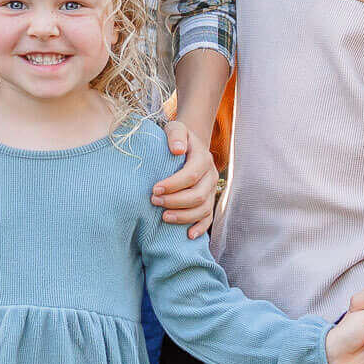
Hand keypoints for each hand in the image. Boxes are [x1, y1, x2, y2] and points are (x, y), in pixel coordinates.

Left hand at [151, 121, 217, 238]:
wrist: (188, 144)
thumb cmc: (176, 137)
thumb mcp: (176, 127)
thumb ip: (176, 134)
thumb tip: (177, 149)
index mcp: (203, 157)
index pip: (191, 174)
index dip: (174, 184)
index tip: (154, 189)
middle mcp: (210, 175)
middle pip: (198, 195)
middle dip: (175, 201)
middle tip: (153, 201)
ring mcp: (210, 189)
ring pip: (203, 209)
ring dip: (184, 216)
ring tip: (163, 217)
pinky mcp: (208, 200)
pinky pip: (208, 217)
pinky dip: (200, 228)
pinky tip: (188, 235)